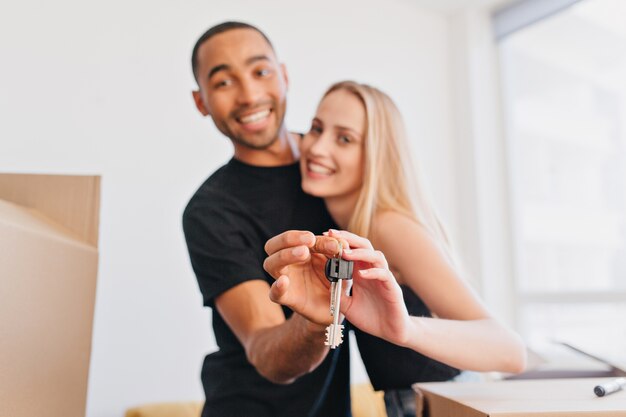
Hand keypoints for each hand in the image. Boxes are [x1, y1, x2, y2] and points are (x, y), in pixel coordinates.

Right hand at [263, 230, 346, 325]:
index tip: (329, 241)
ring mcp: (285, 279)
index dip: (311, 236)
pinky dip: (277, 287)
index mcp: (299, 251)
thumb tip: (342, 243)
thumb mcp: (339, 265)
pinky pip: (275, 293)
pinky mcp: (287, 298)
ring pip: (270, 264)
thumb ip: (338, 253)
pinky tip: (284, 281)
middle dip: (290, 238)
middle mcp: (288, 263)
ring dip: (285, 255)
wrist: (335, 307)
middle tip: (310, 240)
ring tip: (303, 252)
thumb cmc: (334, 281)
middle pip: (273, 245)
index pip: (296, 238)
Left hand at [327, 230, 411, 345]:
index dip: (340, 242)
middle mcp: (372, 271)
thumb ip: (337, 294)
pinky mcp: (392, 289)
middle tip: (333, 234)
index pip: (352, 250)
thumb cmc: (371, 317)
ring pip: (376, 256)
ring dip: (360, 253)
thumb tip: (325, 283)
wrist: (391, 332)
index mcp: (361, 273)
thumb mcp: (347, 306)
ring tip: (345, 253)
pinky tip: (361, 274)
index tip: (325, 236)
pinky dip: (373, 272)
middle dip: (349, 239)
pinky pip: (384, 275)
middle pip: (364, 246)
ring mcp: (383, 278)